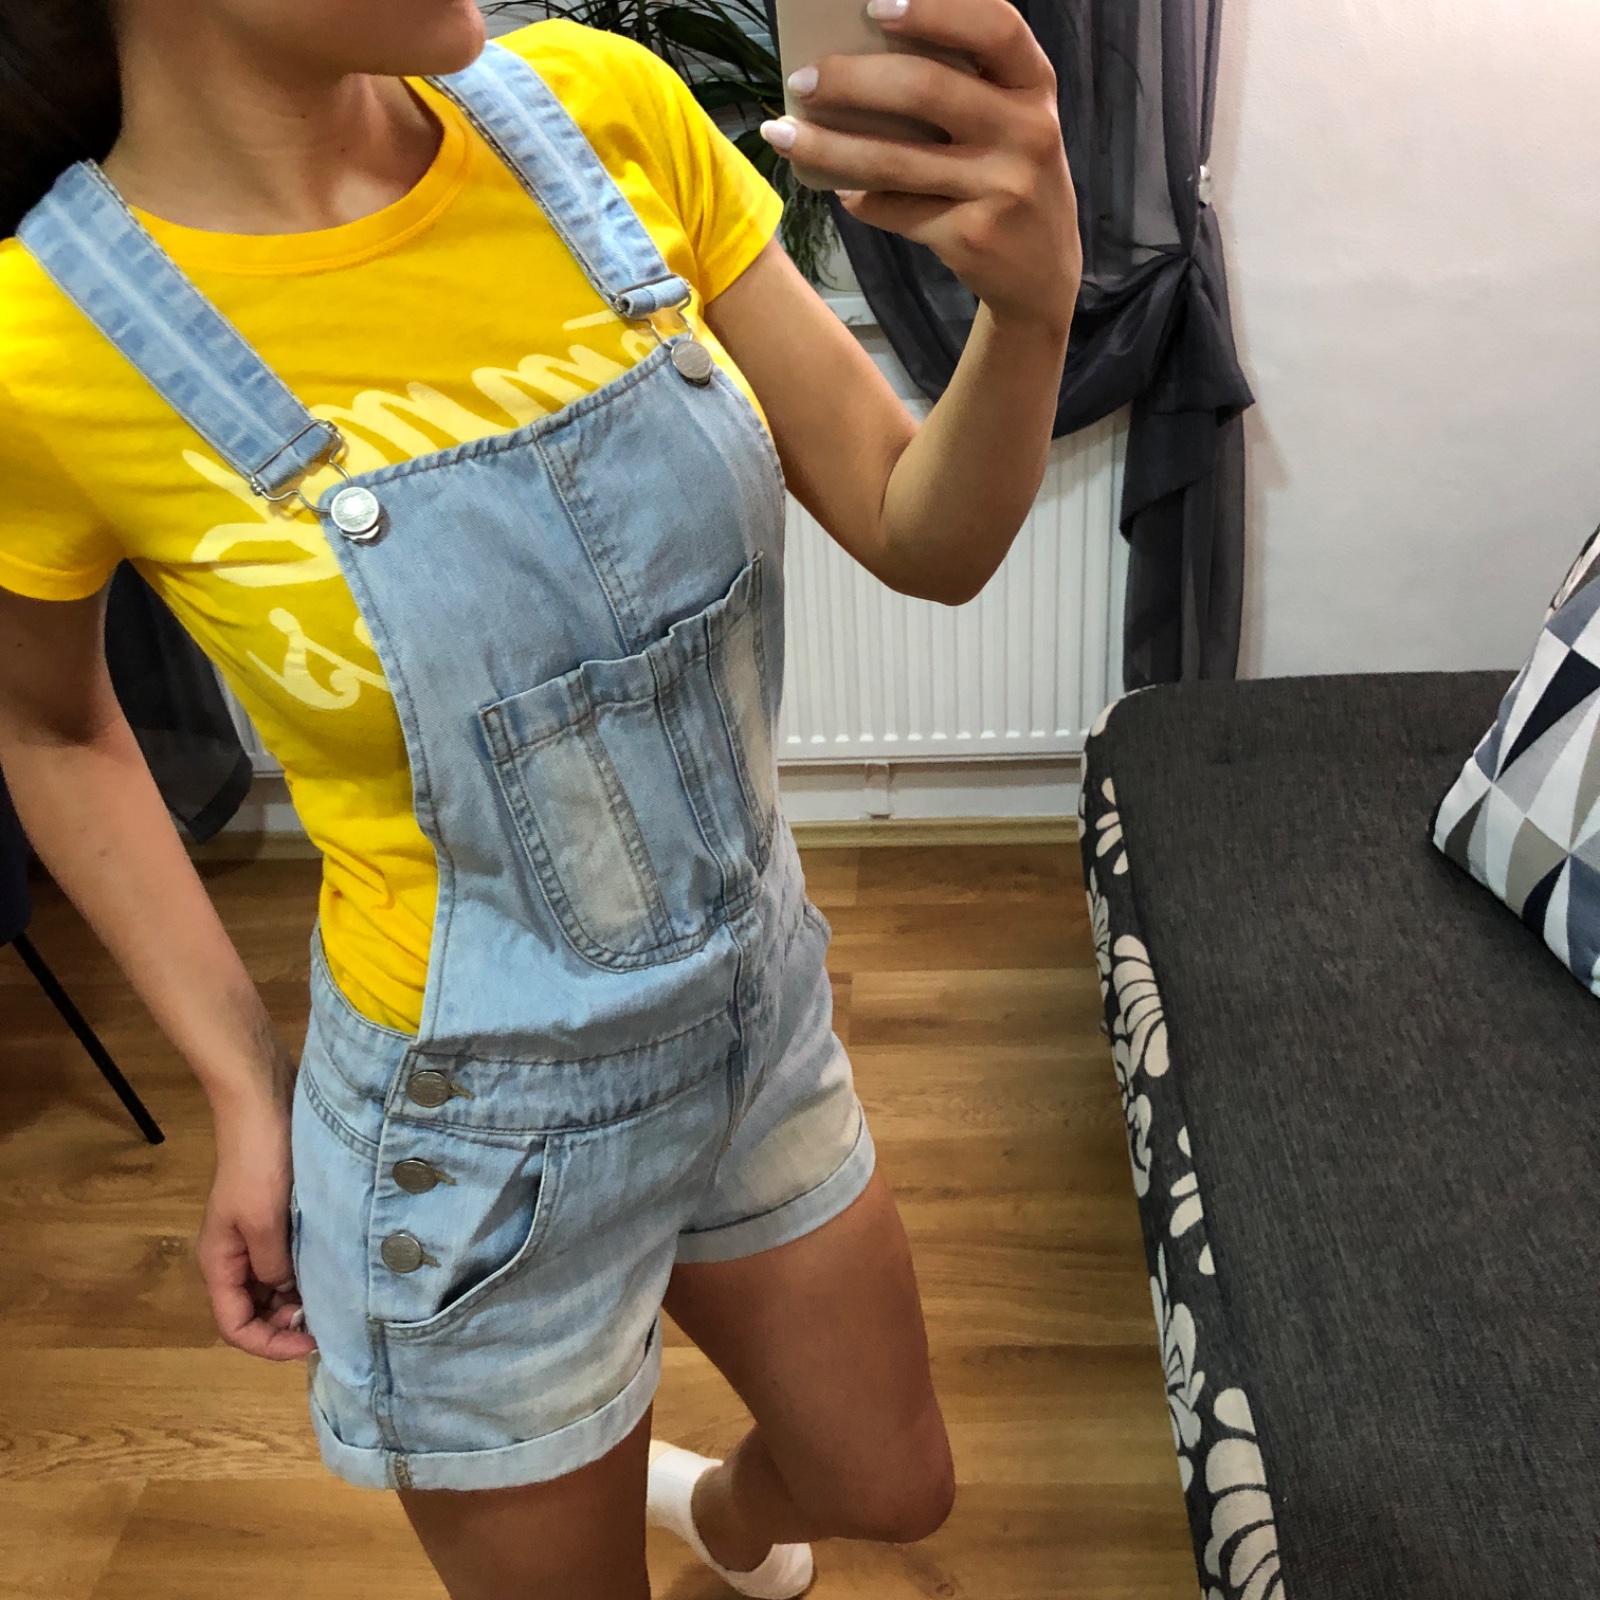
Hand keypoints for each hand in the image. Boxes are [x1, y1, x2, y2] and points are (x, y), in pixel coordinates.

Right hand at [197, 1097, 315, 1361]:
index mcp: (221, 1261)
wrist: (264, 1104)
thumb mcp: (265, 1222)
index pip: (234, 1325)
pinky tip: (334, 1269)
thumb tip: (287, 1295)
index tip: (311, 1344)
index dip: (269, 1344)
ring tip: (335, 1300)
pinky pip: (288, 1259)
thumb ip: (273, 1266)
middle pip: (254, 1310)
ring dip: (298, 1299)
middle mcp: (235, 1254)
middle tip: (329, 1321)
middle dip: (286, 1324)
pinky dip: (306, 1272)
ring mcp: (255, 1234)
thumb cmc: (261, 1164)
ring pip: (273, 1286)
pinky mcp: (277, 1215)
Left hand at [761, 0, 1080, 336]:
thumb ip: (967, 88)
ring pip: (894, 160)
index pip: (996, 27)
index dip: (935, 11)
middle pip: (927, 90)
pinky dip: (860, 200)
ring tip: (782, 133)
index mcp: (1035, 87)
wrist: (1042, 273)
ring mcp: (1000, 188)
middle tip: (803, 80)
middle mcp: (1027, 133)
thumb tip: (861, 59)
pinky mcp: (971, 236)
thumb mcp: (1010, 123)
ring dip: (826, 147)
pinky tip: (840, 191)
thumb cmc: (1009, 178)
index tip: (874, 6)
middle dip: (852, 80)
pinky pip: (896, 210)